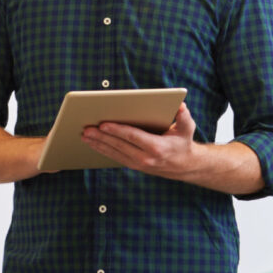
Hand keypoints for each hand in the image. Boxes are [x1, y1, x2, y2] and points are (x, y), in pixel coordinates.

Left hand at [81, 103, 195, 177]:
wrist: (185, 166)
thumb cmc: (183, 142)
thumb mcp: (187, 128)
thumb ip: (184, 117)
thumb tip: (181, 106)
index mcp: (157, 147)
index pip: (133, 137)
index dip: (117, 131)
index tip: (103, 124)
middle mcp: (145, 158)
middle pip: (119, 145)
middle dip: (101, 137)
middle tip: (87, 129)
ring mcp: (138, 164)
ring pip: (114, 153)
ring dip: (98, 144)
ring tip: (84, 135)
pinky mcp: (134, 165)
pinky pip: (115, 157)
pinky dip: (102, 150)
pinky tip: (92, 144)